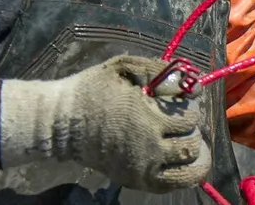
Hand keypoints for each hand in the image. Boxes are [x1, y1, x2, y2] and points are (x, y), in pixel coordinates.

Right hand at [0, 55, 210, 193]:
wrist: (59, 124)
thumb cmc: (91, 91)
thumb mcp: (124, 67)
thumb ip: (160, 69)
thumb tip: (191, 81)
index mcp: (146, 117)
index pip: (189, 117)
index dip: (192, 106)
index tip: (183, 101)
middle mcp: (147, 147)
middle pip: (191, 144)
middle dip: (194, 129)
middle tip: (184, 120)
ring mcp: (140, 168)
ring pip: (186, 170)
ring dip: (196, 156)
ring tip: (192, 144)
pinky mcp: (133, 181)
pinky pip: (169, 186)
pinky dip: (185, 176)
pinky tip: (186, 163)